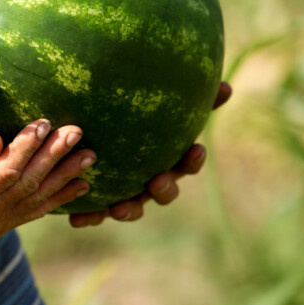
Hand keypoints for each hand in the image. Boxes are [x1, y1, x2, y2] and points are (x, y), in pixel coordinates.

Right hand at [0, 120, 94, 238]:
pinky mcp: (2, 225)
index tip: (44, 123)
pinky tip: (80, 185)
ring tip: (89, 156)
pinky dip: (59, 197)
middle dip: (53, 156)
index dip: (25, 147)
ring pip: (36, 198)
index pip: (4, 172)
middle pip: (26, 185)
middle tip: (75, 132)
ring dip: (65, 176)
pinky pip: (34, 210)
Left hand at [68, 81, 232, 227]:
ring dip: (129, 210)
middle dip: (164, 189)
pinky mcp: (102, 204)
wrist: (95, 141)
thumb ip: (188, 96)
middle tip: (157, 180)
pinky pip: (96, 214)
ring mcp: (129, 195)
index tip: (195, 150)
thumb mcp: (158, 105)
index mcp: (168, 160)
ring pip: (134, 208)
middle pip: (165, 192)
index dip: (194, 160)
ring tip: (118, 208)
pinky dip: (89, 218)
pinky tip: (75, 218)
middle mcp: (151, 181)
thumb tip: (228, 85)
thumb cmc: (136, 120)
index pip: (188, 163)